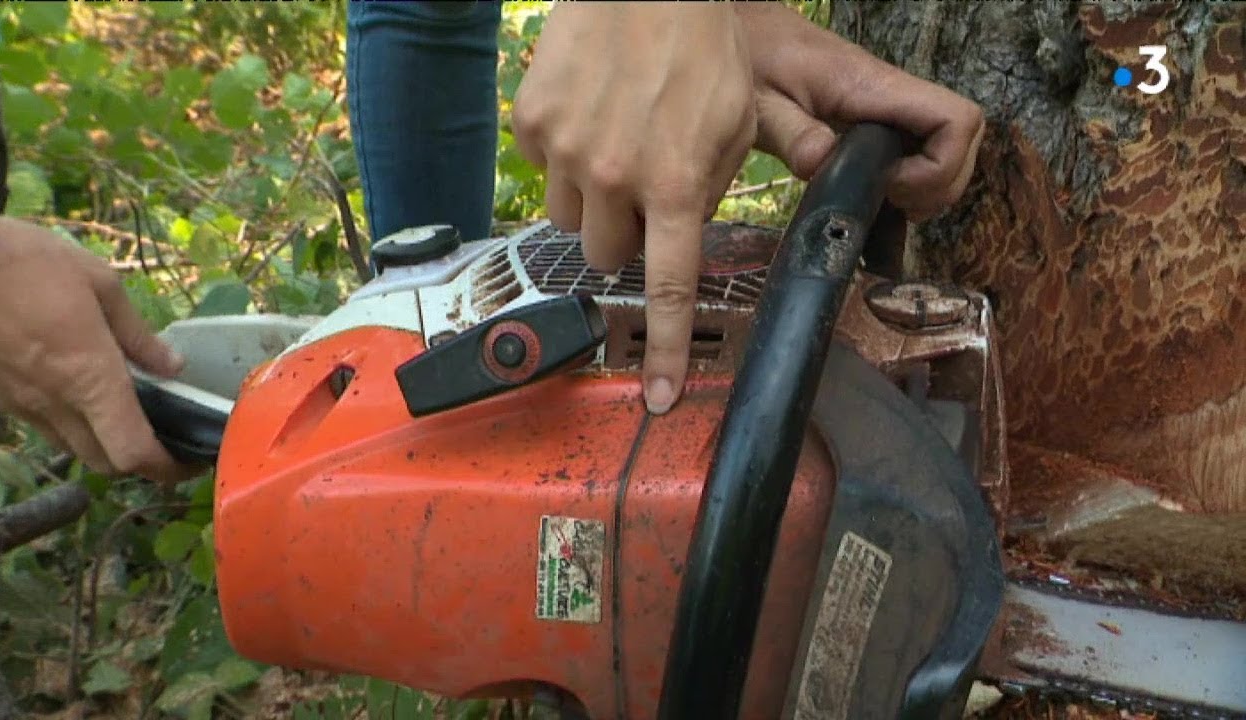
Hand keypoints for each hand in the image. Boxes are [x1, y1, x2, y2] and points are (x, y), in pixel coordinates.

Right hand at [0, 209, 189, 483]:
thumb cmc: (21, 260)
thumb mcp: (97, 281)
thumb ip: (136, 333)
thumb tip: (171, 366)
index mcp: (88, 375)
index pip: (131, 451)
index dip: (165, 468)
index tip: (189, 460)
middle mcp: (53, 401)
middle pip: (105, 462)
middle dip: (140, 463)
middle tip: (165, 442)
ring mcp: (19, 404)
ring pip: (72, 448)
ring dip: (103, 444)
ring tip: (126, 417)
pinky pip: (43, 426)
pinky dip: (70, 424)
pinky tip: (79, 393)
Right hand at [512, 3, 755, 414]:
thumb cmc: (701, 42)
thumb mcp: (738, 119)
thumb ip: (715, 186)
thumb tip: (690, 227)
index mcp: (678, 184)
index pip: (668, 289)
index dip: (662, 349)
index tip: (657, 396)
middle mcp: (614, 176)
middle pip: (605, 256)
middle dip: (624, 236)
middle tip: (642, 191)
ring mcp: (565, 150)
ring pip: (568, 217)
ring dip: (591, 198)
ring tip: (615, 142)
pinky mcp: (532, 122)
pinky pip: (543, 166)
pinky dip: (565, 152)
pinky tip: (590, 110)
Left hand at [736, 3, 983, 219]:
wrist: (746, 31)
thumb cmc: (753, 59)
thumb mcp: (760, 105)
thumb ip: (792, 136)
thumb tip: (821, 165)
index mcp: (872, 86)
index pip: (955, 119)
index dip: (940, 167)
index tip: (891, 187)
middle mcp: (892, 93)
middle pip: (963, 137)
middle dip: (937, 184)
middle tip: (888, 201)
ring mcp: (889, 104)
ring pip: (947, 144)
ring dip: (927, 185)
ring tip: (883, 200)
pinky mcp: (878, 116)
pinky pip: (919, 145)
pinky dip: (911, 178)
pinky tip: (875, 193)